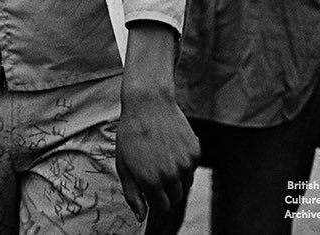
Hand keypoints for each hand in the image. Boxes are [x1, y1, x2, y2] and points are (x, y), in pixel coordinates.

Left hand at [116, 22, 198, 222]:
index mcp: (150, 181)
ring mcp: (185, 164)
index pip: (161, 208)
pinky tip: (170, 147)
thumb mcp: (123, 164)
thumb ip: (132, 194)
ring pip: (185, 184)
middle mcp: (170, 176)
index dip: (155, 201)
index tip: (150, 190)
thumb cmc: (131, 132)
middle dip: (165, 191)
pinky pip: (192, 168)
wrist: (149, 102)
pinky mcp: (195, 152)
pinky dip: (184, 164)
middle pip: (175, 198)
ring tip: (161, 156)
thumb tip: (141, 217)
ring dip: (176, 178)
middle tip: (154, 170)